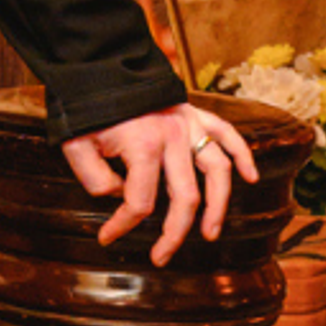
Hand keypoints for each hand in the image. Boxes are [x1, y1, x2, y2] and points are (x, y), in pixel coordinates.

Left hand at [61, 103, 256, 266]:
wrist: (95, 69)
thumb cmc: (84, 110)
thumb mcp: (73, 145)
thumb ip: (94, 179)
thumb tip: (123, 197)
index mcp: (143, 146)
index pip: (140, 201)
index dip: (122, 225)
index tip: (107, 238)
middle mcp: (173, 137)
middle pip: (185, 197)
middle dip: (174, 234)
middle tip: (162, 257)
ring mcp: (188, 124)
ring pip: (218, 172)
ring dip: (219, 206)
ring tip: (212, 233)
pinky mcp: (196, 113)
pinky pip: (228, 135)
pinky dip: (244, 156)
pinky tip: (251, 178)